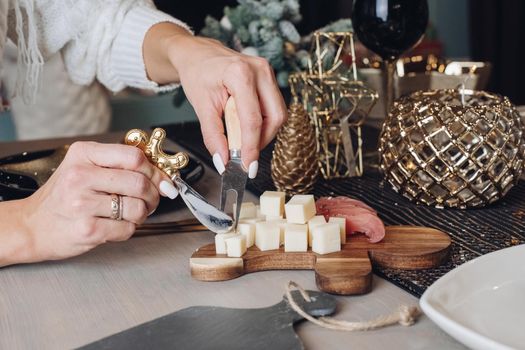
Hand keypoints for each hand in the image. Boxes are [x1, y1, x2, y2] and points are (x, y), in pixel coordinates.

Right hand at [17, 142, 174, 261]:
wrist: (32, 225)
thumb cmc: (64, 196)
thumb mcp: (85, 167)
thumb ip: (120, 166)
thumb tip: (163, 177)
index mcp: (84, 154)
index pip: (134, 157)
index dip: (155, 171)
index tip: (162, 180)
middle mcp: (80, 176)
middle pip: (140, 183)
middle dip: (154, 195)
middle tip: (150, 200)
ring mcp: (82, 204)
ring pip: (137, 208)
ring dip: (142, 214)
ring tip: (130, 213)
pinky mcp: (87, 230)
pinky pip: (127, 229)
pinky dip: (128, 229)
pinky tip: (114, 225)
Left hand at [143, 23, 287, 177]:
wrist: (197, 54)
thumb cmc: (197, 73)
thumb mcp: (201, 106)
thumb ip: (213, 135)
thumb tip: (223, 160)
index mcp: (240, 74)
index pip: (252, 119)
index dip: (251, 147)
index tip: (247, 166)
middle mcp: (260, 70)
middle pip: (275, 117)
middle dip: (262, 140)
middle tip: (245, 154)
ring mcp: (268, 73)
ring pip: (278, 114)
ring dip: (264, 132)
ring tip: (242, 138)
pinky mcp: (269, 79)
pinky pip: (274, 108)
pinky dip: (263, 122)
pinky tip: (247, 126)